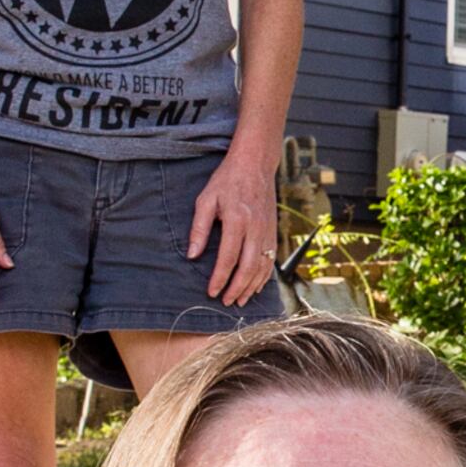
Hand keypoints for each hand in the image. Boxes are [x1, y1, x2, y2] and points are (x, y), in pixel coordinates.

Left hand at [190, 152, 276, 306]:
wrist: (256, 164)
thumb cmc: (227, 180)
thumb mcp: (206, 200)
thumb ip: (199, 228)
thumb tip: (192, 255)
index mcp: (238, 220)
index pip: (228, 258)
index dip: (220, 278)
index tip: (211, 292)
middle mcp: (256, 228)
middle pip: (249, 267)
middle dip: (237, 288)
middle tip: (226, 302)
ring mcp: (267, 230)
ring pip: (263, 266)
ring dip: (252, 286)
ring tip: (241, 300)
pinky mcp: (273, 230)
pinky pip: (271, 259)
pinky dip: (264, 276)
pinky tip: (256, 286)